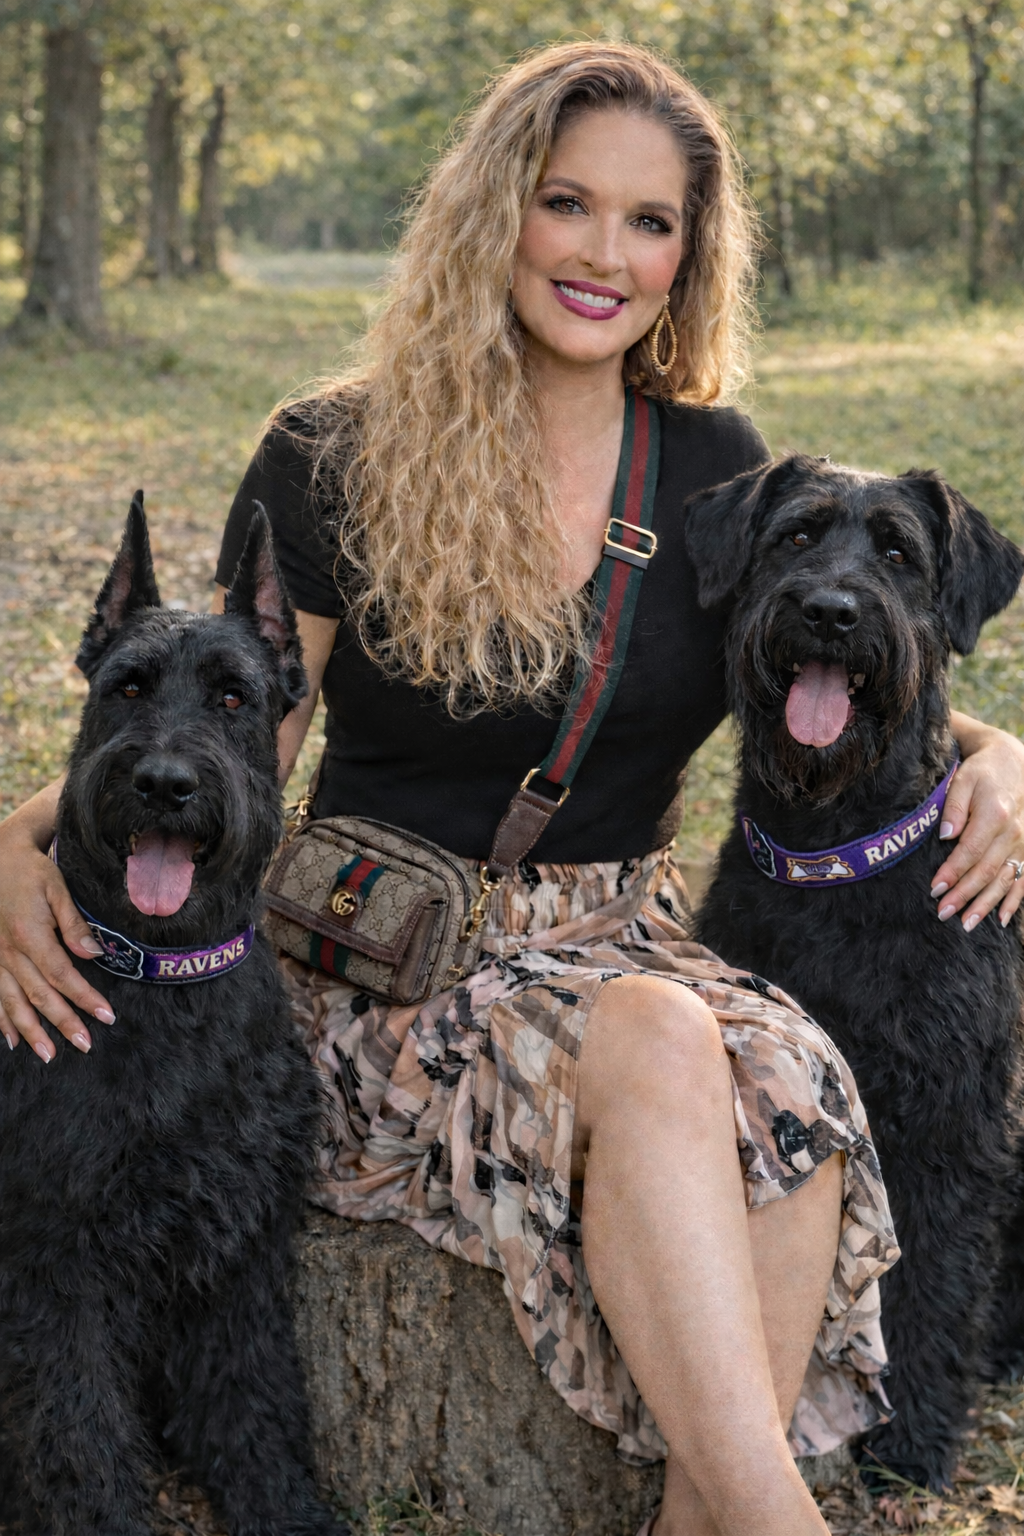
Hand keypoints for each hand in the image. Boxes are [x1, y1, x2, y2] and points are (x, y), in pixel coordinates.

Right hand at [0, 785, 114, 1059]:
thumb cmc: (31, 872)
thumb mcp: (57, 887)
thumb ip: (74, 922)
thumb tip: (94, 953)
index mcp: (30, 934)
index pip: (62, 975)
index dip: (85, 998)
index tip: (107, 1016)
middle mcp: (9, 952)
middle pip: (39, 995)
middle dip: (63, 1023)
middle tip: (85, 1046)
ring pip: (12, 1002)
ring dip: (31, 1031)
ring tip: (49, 1055)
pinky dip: (2, 1020)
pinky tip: (12, 1040)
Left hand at [931, 714, 1023, 931]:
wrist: (1014, 763)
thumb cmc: (983, 772)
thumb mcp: (964, 779)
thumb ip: (953, 806)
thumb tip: (946, 834)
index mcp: (994, 815)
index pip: (970, 851)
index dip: (953, 872)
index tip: (935, 889)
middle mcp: (1013, 833)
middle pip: (987, 871)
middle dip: (964, 895)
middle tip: (943, 913)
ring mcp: (1023, 843)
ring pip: (1005, 881)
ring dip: (986, 905)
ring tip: (967, 924)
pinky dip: (1013, 901)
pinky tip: (1001, 920)